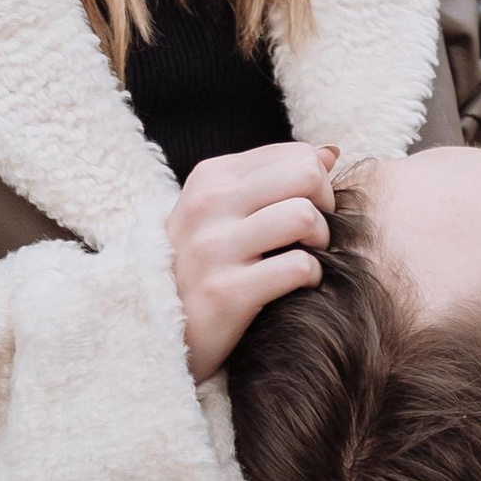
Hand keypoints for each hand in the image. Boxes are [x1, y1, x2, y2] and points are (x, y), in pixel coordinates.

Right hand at [167, 142, 336, 380]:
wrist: (153, 327)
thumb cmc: (201, 264)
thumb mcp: (223, 210)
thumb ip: (272, 177)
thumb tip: (328, 153)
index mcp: (211, 177)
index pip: (296, 155)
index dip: (317, 182)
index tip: (308, 209)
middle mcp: (208, 205)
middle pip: (305, 175)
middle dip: (325, 204)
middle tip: (315, 232)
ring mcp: (213, 248)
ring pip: (303, 216)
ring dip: (320, 241)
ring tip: (307, 256)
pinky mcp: (226, 292)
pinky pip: (297, 267)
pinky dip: (313, 276)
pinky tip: (299, 285)